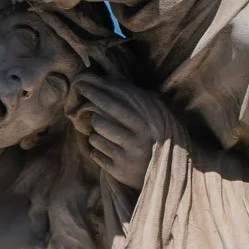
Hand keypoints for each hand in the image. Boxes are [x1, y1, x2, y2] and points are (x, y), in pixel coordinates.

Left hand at [71, 75, 179, 189]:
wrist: (167, 170)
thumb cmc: (156, 134)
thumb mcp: (154, 113)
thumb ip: (136, 97)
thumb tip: (112, 77)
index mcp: (146, 124)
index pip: (114, 105)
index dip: (95, 93)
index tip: (82, 84)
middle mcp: (136, 141)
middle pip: (100, 120)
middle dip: (88, 107)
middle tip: (80, 96)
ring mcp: (126, 157)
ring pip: (95, 136)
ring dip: (96, 132)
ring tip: (106, 131)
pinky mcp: (118, 171)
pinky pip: (95, 154)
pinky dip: (97, 149)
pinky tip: (109, 148)